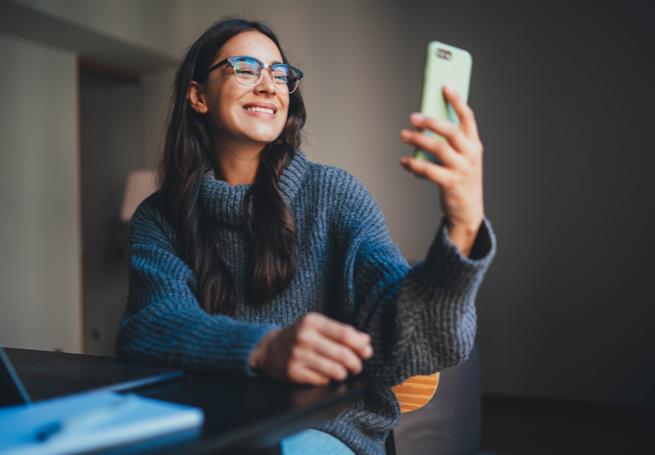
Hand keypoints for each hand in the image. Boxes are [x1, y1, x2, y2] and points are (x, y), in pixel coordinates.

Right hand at [249, 312, 372, 385]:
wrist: (267, 349)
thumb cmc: (298, 336)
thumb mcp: (316, 326)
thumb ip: (341, 331)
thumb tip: (366, 341)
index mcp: (313, 321)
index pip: (345, 334)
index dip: (360, 345)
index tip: (367, 352)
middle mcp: (305, 337)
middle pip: (343, 354)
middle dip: (356, 363)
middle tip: (357, 366)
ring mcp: (298, 355)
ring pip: (335, 370)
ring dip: (344, 373)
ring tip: (343, 371)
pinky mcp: (294, 372)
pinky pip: (322, 380)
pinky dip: (328, 379)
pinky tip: (325, 374)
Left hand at [399, 85, 483, 256]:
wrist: (468, 212)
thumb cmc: (460, 180)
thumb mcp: (460, 159)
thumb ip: (448, 143)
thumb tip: (424, 124)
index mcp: (474, 144)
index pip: (468, 117)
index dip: (456, 100)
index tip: (444, 86)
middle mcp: (470, 154)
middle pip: (450, 130)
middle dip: (430, 121)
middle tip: (413, 117)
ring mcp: (462, 169)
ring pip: (438, 148)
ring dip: (418, 139)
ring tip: (403, 135)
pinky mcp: (451, 184)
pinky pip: (429, 170)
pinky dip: (414, 164)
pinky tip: (404, 160)